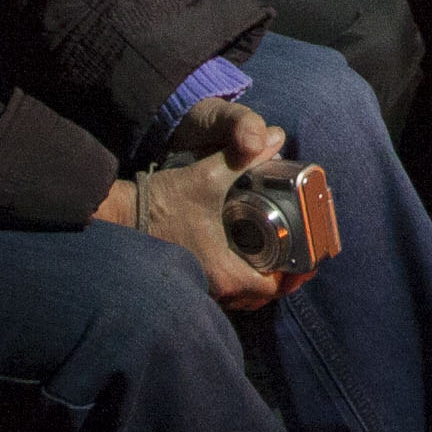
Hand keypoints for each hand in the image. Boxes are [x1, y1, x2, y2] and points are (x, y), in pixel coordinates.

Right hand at [104, 99, 299, 311]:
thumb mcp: (208, 175)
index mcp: (225, 272)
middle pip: (261, 294)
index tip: (309, 259)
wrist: (121, 214)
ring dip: (262, 276)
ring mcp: (202, 286)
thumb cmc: (163, 201)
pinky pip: (227, 286)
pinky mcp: (193, 277)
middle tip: (299, 252)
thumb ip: (244, 157)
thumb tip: (276, 137)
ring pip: (243, 293)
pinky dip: (243, 274)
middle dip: (282, 275)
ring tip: (280, 252)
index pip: (272, 288)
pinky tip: (249, 252)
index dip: (295, 275)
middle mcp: (215, 287)